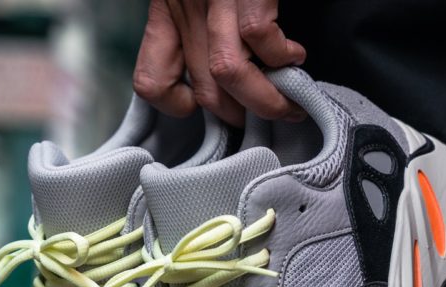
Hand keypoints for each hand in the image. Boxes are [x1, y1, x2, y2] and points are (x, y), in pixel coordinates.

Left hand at [133, 0, 305, 125]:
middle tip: (266, 114)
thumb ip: (197, 16)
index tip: (202, 103)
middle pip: (204, 89)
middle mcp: (186, 8)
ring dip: (266, 100)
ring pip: (230, 75)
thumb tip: (228, 58)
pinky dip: (283, 56)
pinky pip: (260, 40)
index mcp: (167, 7)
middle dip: (240, 116)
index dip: (176, 105)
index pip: (151, 80)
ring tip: (288, 100)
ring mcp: (215, 0)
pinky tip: (294, 53)